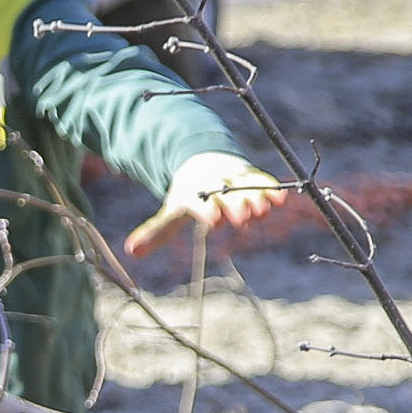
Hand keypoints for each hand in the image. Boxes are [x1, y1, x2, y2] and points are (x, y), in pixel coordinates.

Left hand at [125, 153, 286, 255]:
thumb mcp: (172, 211)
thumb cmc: (188, 193)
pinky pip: (262, 181)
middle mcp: (215, 183)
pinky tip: (281, 199)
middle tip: (243, 218)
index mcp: (194, 192)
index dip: (207, 211)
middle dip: (234, 205)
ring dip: (255, 198)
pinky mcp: (251, 175)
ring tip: (265, 211)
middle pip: (225, 195)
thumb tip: (130, 252)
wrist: (202, 160)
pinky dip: (271, 188)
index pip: (200, 203)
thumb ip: (156, 232)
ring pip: (245, 187)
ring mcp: (234, 178)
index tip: (213, 220)